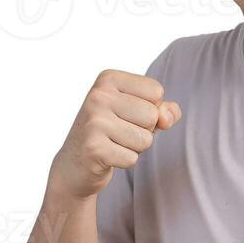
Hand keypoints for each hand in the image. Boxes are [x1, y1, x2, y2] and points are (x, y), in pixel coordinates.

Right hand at [49, 69, 180, 199]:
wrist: (74, 163)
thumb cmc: (112, 132)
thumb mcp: (138, 112)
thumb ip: (163, 109)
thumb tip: (168, 116)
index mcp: (109, 79)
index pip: (156, 90)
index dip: (150, 108)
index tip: (126, 114)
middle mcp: (98, 96)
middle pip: (152, 115)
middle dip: (144, 130)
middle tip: (119, 132)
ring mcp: (94, 121)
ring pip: (145, 139)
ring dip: (135, 147)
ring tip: (113, 143)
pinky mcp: (94, 148)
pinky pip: (132, 158)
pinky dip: (124, 161)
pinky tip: (107, 156)